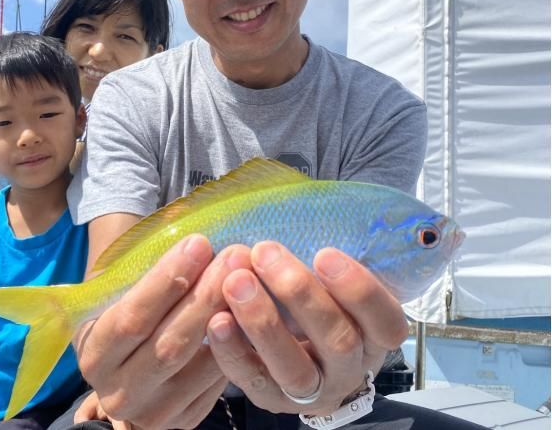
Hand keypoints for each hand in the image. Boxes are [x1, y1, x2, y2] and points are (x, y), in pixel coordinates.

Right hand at [75, 235, 245, 428]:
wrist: (129, 368)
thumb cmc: (127, 313)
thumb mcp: (117, 296)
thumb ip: (139, 276)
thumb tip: (189, 241)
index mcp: (94, 354)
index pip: (132, 317)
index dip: (166, 281)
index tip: (199, 243)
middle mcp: (119, 392)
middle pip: (169, 343)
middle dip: (206, 295)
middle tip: (235, 255)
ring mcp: (154, 413)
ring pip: (199, 364)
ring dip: (229, 316)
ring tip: (249, 276)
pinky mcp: (186, 420)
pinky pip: (218, 381)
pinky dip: (238, 343)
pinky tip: (252, 309)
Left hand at [207, 243, 407, 415]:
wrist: (296, 356)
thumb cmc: (314, 301)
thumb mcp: (332, 282)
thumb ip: (328, 260)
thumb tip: (309, 201)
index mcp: (373, 336)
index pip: (386, 321)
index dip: (360, 290)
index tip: (325, 253)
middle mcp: (349, 368)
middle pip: (338, 340)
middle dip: (300, 293)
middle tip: (265, 252)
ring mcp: (311, 391)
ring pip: (295, 368)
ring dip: (263, 322)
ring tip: (235, 282)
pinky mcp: (271, 400)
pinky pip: (253, 381)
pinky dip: (233, 351)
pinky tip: (216, 319)